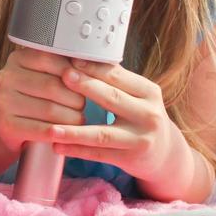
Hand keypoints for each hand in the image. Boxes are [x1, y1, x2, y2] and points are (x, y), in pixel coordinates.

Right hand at [0, 45, 87, 152]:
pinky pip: (40, 129)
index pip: (50, 59)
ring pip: (49, 109)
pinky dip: (58, 132)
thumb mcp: (45, 75)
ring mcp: (4, 101)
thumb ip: (63, 67)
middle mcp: (7, 77)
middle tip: (83, 105)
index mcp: (18, 59)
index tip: (85, 82)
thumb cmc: (37, 97)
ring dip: (71, 118)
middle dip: (75, 98)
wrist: (12, 125)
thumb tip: (90, 62)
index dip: (72, 72)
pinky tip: (68, 133)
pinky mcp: (6, 124)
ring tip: (79, 119)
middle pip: (52, 86)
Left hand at [44, 57, 184, 181]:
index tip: (72, 60)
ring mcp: (140, 139)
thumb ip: (115, 80)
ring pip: (102, 134)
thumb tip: (80, 56)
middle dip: (86, 87)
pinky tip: (56, 146)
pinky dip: (76, 151)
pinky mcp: (130, 159)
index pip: (119, 76)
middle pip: (112, 98)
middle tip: (63, 77)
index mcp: (149, 92)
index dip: (94, 67)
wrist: (164, 153)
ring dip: (73, 131)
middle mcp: (148, 115)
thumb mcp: (138, 96)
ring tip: (50, 128)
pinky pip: (98, 154)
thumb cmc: (141, 116)